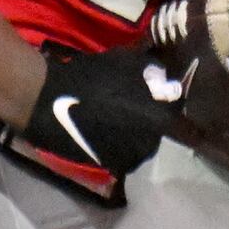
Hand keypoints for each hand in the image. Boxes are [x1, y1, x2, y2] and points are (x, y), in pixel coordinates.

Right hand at [0, 42, 183, 207]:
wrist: (44, 101)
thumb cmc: (87, 79)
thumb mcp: (125, 62)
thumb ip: (153, 70)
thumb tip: (167, 75)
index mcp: (157, 121)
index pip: (184, 123)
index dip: (184, 113)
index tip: (180, 107)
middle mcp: (147, 146)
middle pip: (161, 132)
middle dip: (154, 119)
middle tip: (140, 103)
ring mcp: (126, 160)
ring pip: (142, 144)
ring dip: (137, 132)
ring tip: (120, 116)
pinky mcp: (106, 167)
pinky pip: (123, 153)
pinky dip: (120, 143)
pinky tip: (106, 128)